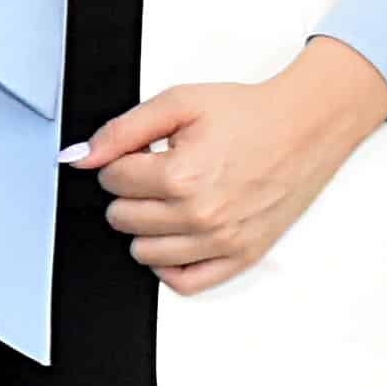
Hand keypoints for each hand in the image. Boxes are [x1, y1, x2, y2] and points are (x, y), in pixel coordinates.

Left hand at [73, 37, 386, 292]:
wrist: (306, 126)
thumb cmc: (249, 114)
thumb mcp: (179, 104)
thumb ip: (122, 131)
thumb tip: (80, 157)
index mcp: (181, 176)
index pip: (111, 181)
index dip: (121, 161)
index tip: (143, 152)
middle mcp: (200, 215)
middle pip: (122, 218)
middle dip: (131, 192)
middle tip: (160, 171)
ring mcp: (221, 241)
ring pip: (143, 252)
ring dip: (147, 225)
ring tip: (172, 198)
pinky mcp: (241, 256)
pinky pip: (184, 281)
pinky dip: (171, 262)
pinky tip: (178, 233)